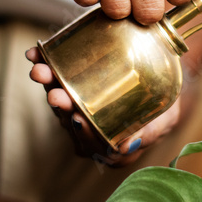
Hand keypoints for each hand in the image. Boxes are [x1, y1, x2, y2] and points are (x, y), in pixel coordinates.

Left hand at [26, 47, 181, 166]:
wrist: (163, 72)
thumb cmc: (164, 102)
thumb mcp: (166, 117)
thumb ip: (150, 132)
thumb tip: (125, 147)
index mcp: (110, 146)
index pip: (91, 145)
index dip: (81, 133)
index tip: (77, 119)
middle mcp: (89, 130)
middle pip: (70, 121)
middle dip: (60, 106)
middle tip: (57, 94)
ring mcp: (78, 108)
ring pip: (58, 100)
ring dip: (47, 84)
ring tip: (41, 70)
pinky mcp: (71, 86)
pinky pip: (53, 79)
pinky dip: (44, 66)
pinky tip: (35, 54)